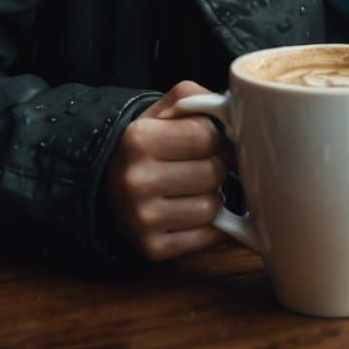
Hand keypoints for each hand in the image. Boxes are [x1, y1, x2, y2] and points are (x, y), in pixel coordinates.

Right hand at [103, 81, 231, 260]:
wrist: (111, 185)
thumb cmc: (150, 143)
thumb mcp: (167, 109)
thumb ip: (201, 99)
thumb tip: (237, 113)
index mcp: (139, 139)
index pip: (207, 136)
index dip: (216, 137)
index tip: (210, 140)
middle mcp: (137, 180)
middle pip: (213, 172)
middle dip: (218, 166)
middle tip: (205, 164)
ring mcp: (142, 219)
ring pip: (212, 207)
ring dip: (213, 196)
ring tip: (195, 188)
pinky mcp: (153, 249)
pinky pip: (207, 236)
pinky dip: (211, 225)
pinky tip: (192, 210)